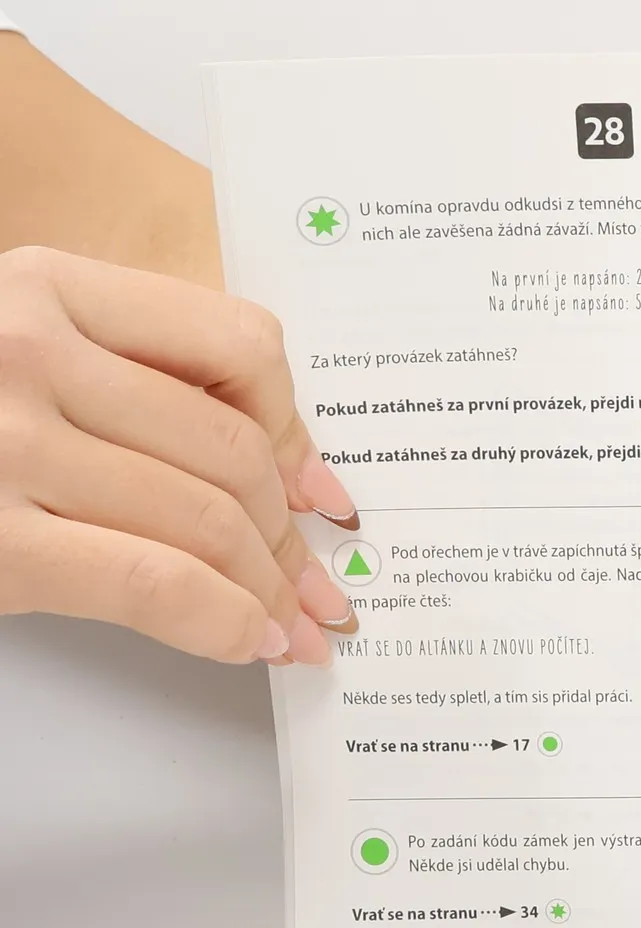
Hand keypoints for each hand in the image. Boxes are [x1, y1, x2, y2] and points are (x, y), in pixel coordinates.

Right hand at [0, 246, 359, 663]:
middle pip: (232, 450)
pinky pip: (157, 583)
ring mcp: (4, 446)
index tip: (321, 492)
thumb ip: (125, 377)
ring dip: (272, 590)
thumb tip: (283, 471)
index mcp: (44, 286)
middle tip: (321, 586)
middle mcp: (24, 350)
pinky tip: (250, 641)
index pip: (239, 344)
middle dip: (292, 537)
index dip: (299, 433)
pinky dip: (224, 622)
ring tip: (296, 625)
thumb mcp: (17, 355)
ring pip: (208, 520)